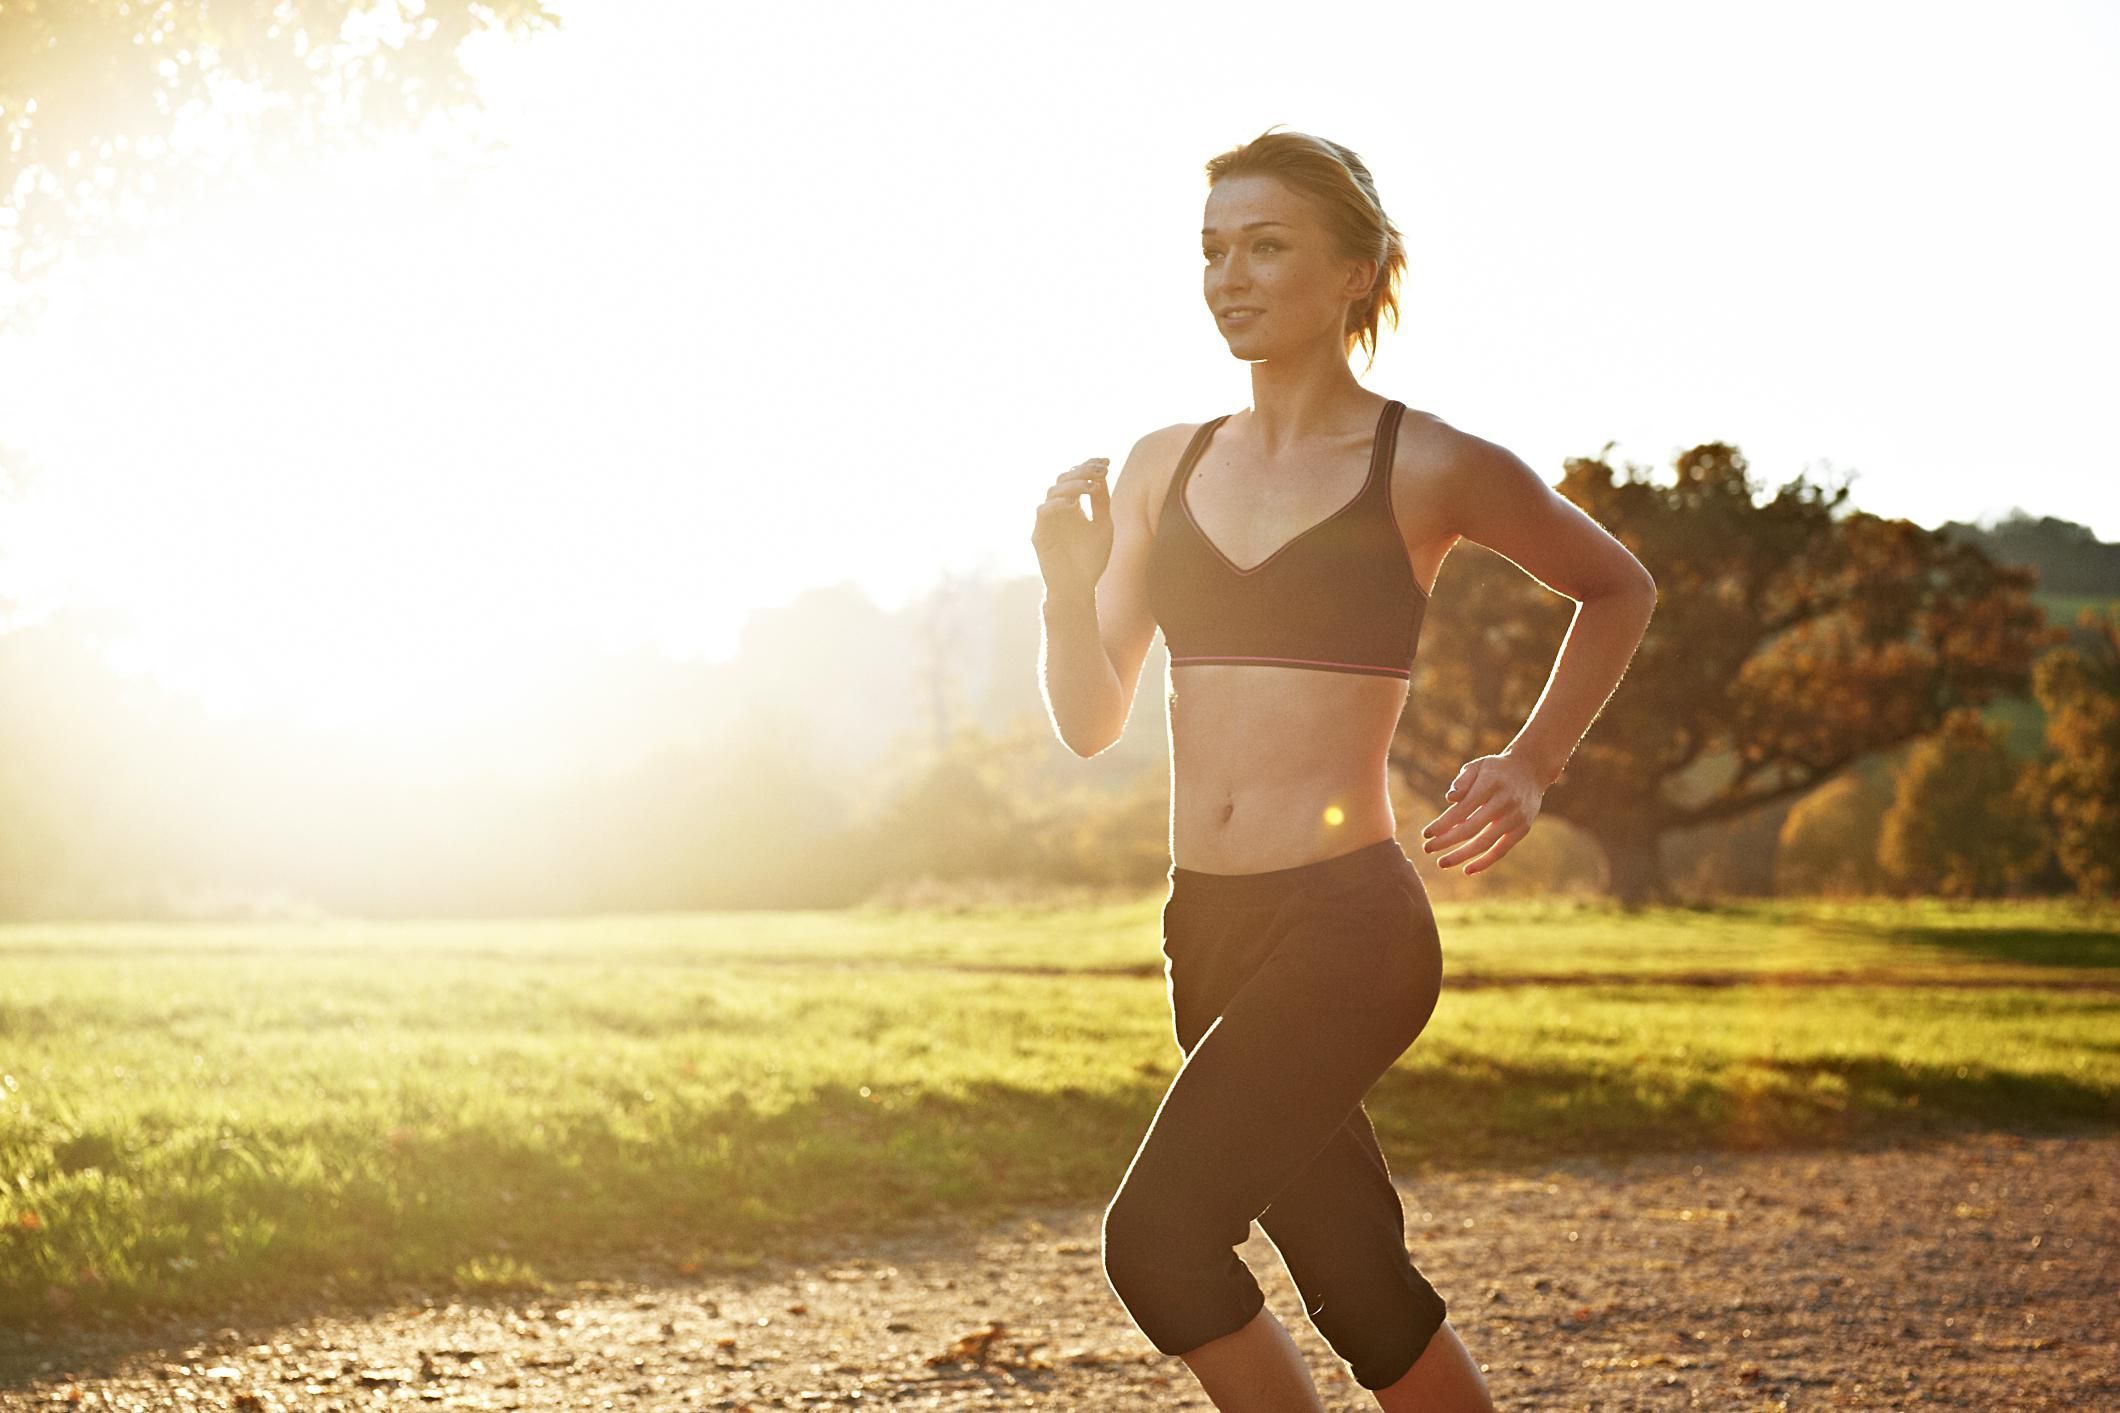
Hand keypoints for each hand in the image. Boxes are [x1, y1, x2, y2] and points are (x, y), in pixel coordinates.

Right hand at [1031, 457, 1112, 597]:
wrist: (1079, 588)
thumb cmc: (1092, 559)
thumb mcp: (1104, 525)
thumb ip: (1101, 502)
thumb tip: (1102, 476)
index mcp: (1073, 507)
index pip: (1075, 478)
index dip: (1088, 466)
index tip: (1107, 462)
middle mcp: (1058, 510)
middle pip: (1063, 479)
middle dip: (1082, 471)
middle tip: (1101, 471)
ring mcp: (1047, 522)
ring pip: (1053, 492)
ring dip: (1072, 485)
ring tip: (1092, 487)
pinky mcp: (1039, 535)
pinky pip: (1044, 512)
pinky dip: (1058, 505)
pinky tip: (1075, 505)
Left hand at [1419, 752, 1544, 874]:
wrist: (1531, 770)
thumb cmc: (1496, 770)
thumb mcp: (1478, 766)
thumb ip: (1463, 781)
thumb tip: (1449, 798)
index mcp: (1491, 783)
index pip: (1463, 808)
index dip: (1443, 823)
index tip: (1426, 833)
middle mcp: (1505, 801)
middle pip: (1471, 828)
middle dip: (1446, 841)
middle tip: (1427, 849)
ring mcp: (1515, 817)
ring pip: (1485, 842)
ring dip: (1461, 855)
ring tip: (1441, 863)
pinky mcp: (1522, 829)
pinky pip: (1501, 850)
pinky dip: (1484, 862)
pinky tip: (1467, 870)